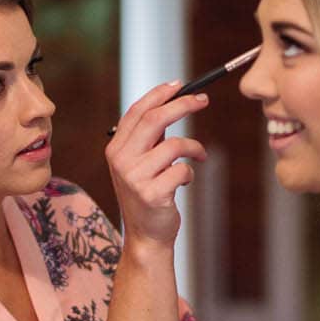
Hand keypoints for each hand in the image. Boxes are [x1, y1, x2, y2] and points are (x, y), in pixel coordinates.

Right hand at [105, 81, 208, 247]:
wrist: (145, 236)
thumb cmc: (147, 195)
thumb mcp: (140, 163)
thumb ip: (149, 137)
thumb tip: (172, 102)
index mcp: (116, 148)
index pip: (137, 111)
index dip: (160, 94)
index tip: (181, 85)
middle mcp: (121, 160)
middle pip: (155, 119)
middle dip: (183, 105)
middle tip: (203, 100)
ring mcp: (135, 178)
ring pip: (174, 145)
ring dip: (194, 147)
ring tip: (200, 154)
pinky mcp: (152, 194)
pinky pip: (183, 170)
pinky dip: (190, 173)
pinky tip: (185, 181)